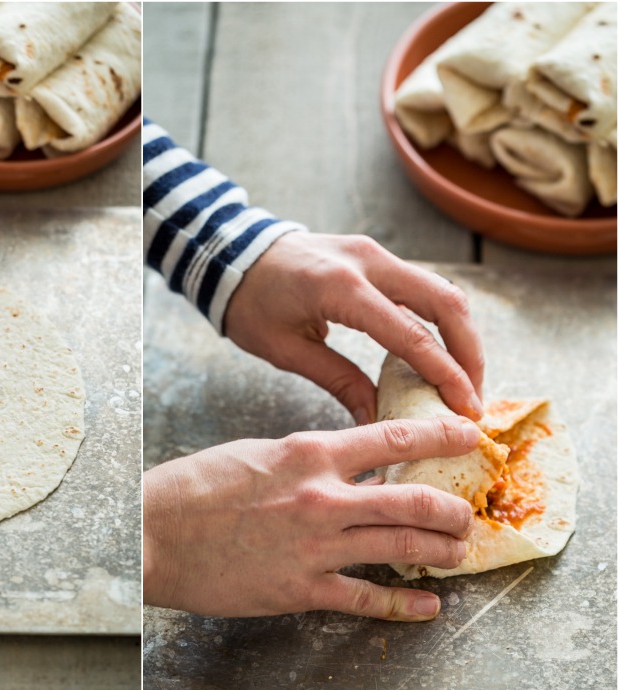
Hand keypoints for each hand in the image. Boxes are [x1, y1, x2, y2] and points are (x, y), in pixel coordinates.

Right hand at [143, 416, 478, 619]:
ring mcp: (315, 547)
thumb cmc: (197, 487)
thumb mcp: (259, 454)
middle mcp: (322, 498)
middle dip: (452, 509)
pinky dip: (404, 604)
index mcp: (309, 454)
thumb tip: (347, 465)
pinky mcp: (301, 589)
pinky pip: (367, 598)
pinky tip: (427, 605)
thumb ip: (307, 459)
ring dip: (441, 551)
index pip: (393, 439)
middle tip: (465, 513)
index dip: (441, 438)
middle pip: (413, 500)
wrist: (154, 532)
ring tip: (457, 552)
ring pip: (402, 547)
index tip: (469, 438)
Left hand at [224, 232, 483, 421]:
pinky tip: (439, 353)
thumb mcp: (286, 350)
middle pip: (446, 303)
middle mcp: (368, 261)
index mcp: (341, 288)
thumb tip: (377, 422)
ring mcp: (374, 253)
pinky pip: (421, 286)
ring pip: (441, 290)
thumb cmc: (250, 304)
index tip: (466, 410)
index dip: (446, 375)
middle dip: (469, 354)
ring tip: (464, 381)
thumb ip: (338, 382)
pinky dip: (439, 321)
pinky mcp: (374, 255)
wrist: (231, 254)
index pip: (412, 335)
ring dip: (461, 336)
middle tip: (473, 398)